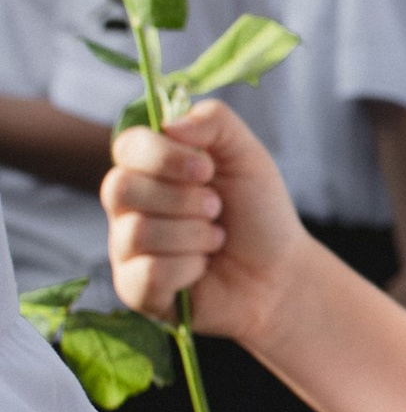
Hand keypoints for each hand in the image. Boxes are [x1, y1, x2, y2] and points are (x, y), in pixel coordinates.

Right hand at [102, 100, 311, 349]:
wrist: (281, 273)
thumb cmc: (259, 213)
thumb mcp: (246, 155)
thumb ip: (213, 121)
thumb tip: (168, 125)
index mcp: (149, 169)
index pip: (127, 147)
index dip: (163, 156)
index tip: (206, 169)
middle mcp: (129, 206)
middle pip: (118, 188)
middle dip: (182, 199)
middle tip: (217, 209)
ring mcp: (127, 249)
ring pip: (136, 232)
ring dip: (194, 235)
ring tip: (216, 239)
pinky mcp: (135, 290)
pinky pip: (148, 273)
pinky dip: (189, 268)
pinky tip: (203, 269)